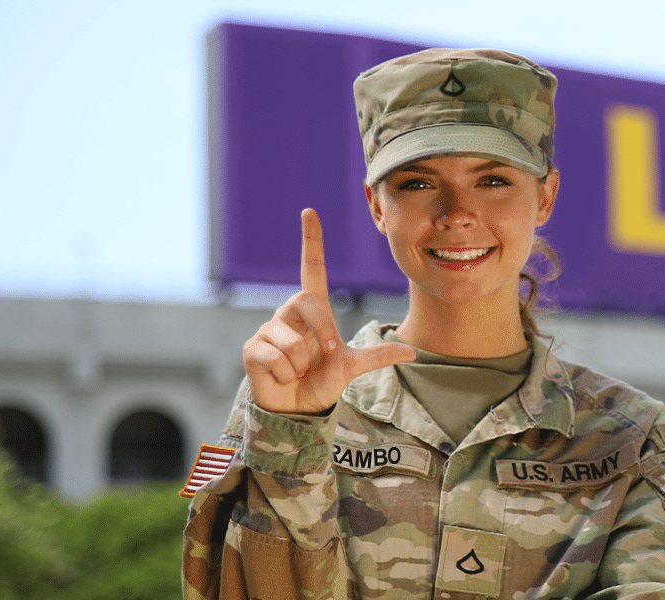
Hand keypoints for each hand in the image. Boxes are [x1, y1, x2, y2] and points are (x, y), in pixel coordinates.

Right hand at [241, 208, 418, 414]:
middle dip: (322, 329)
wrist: (299, 409)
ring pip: (290, 339)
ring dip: (302, 363)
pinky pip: (274, 356)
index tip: (310, 212)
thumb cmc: (322, 380)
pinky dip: (285, 373)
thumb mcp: (352, 366)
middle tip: (325, 353)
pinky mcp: (252, 349)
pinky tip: (281, 377)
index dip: (312, 241)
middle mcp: (288, 314)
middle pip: (305, 301)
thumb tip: (412, 351)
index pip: (312, 268)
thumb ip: (378, 356)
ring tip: (297, 371)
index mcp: (314, 312)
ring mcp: (268, 330)